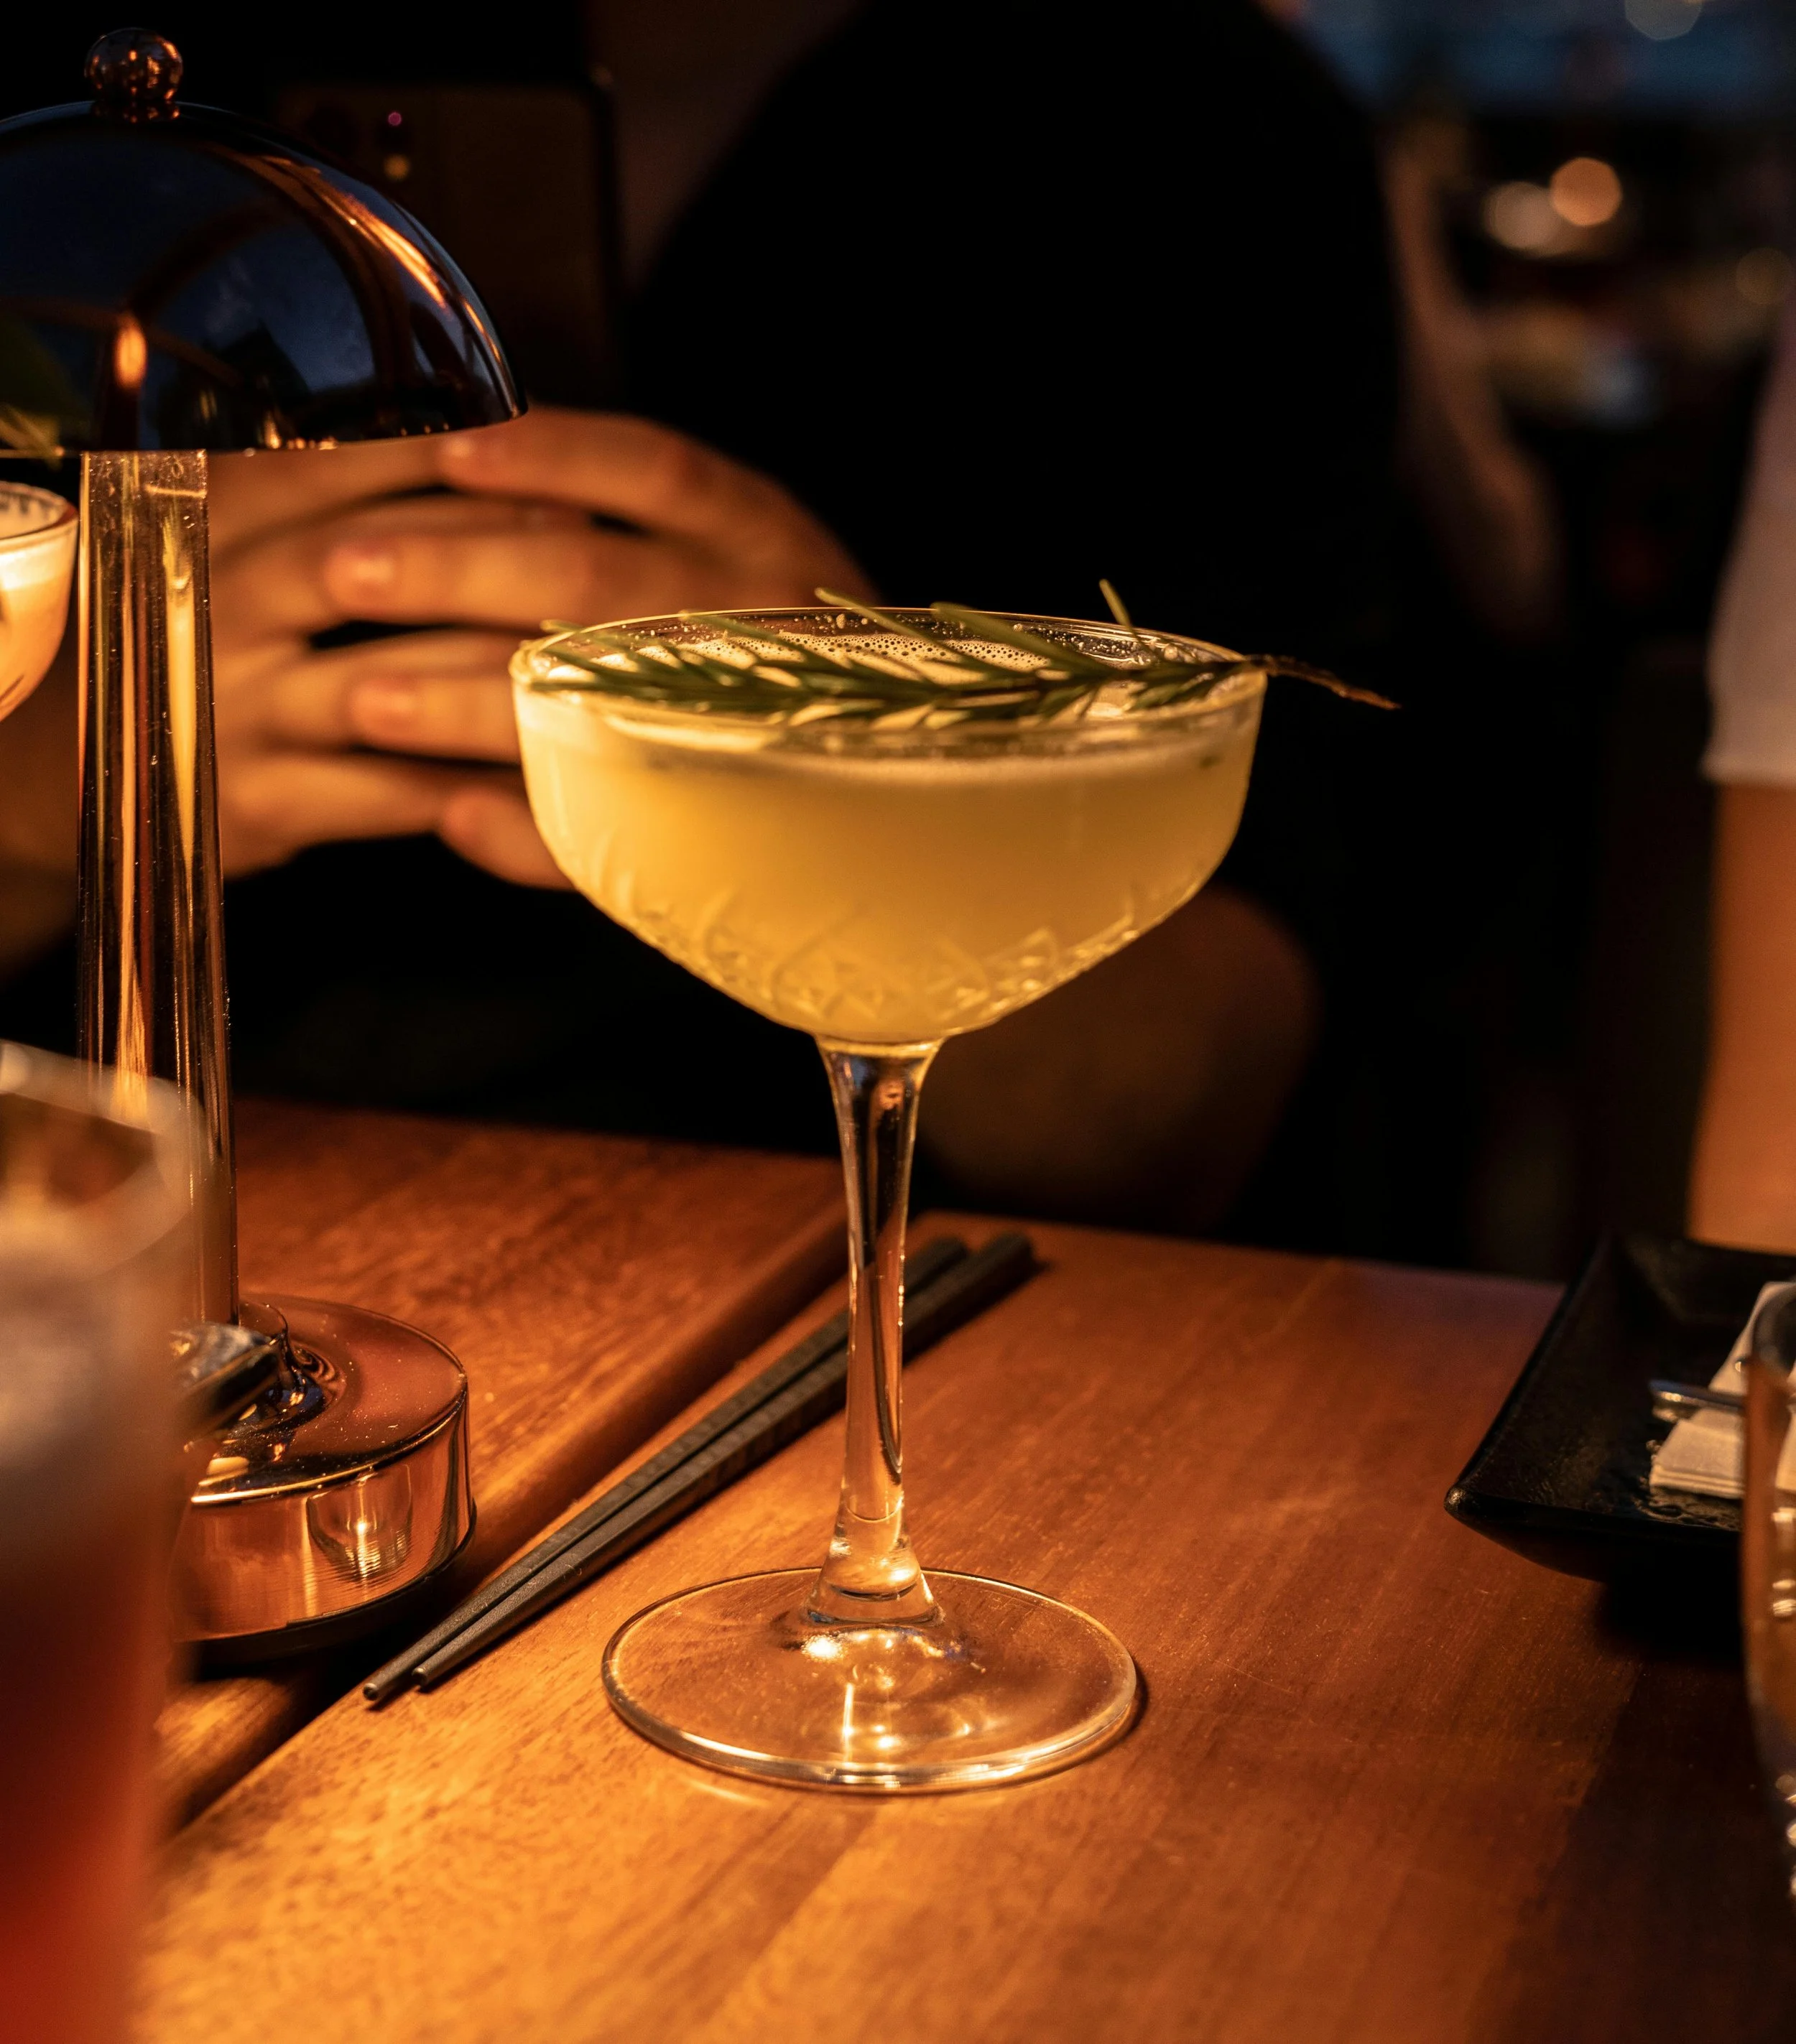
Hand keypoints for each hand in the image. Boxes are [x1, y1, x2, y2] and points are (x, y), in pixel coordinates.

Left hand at [208, 407, 871, 883]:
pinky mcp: (720, 842)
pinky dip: (524, 829)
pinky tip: (453, 817)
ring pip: (591, 714)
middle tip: (345, 570)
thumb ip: (611, 512)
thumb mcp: (714, 570)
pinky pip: (609, 834)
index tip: (436, 449)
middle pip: (595, 583)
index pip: (650, 469)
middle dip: (457, 572)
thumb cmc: (758, 660)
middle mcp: (762, 626)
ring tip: (364, 697)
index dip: (541, 453)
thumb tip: (471, 474)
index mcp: (759, 536)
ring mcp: (741, 734)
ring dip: (464, 699)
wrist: (889, 799)